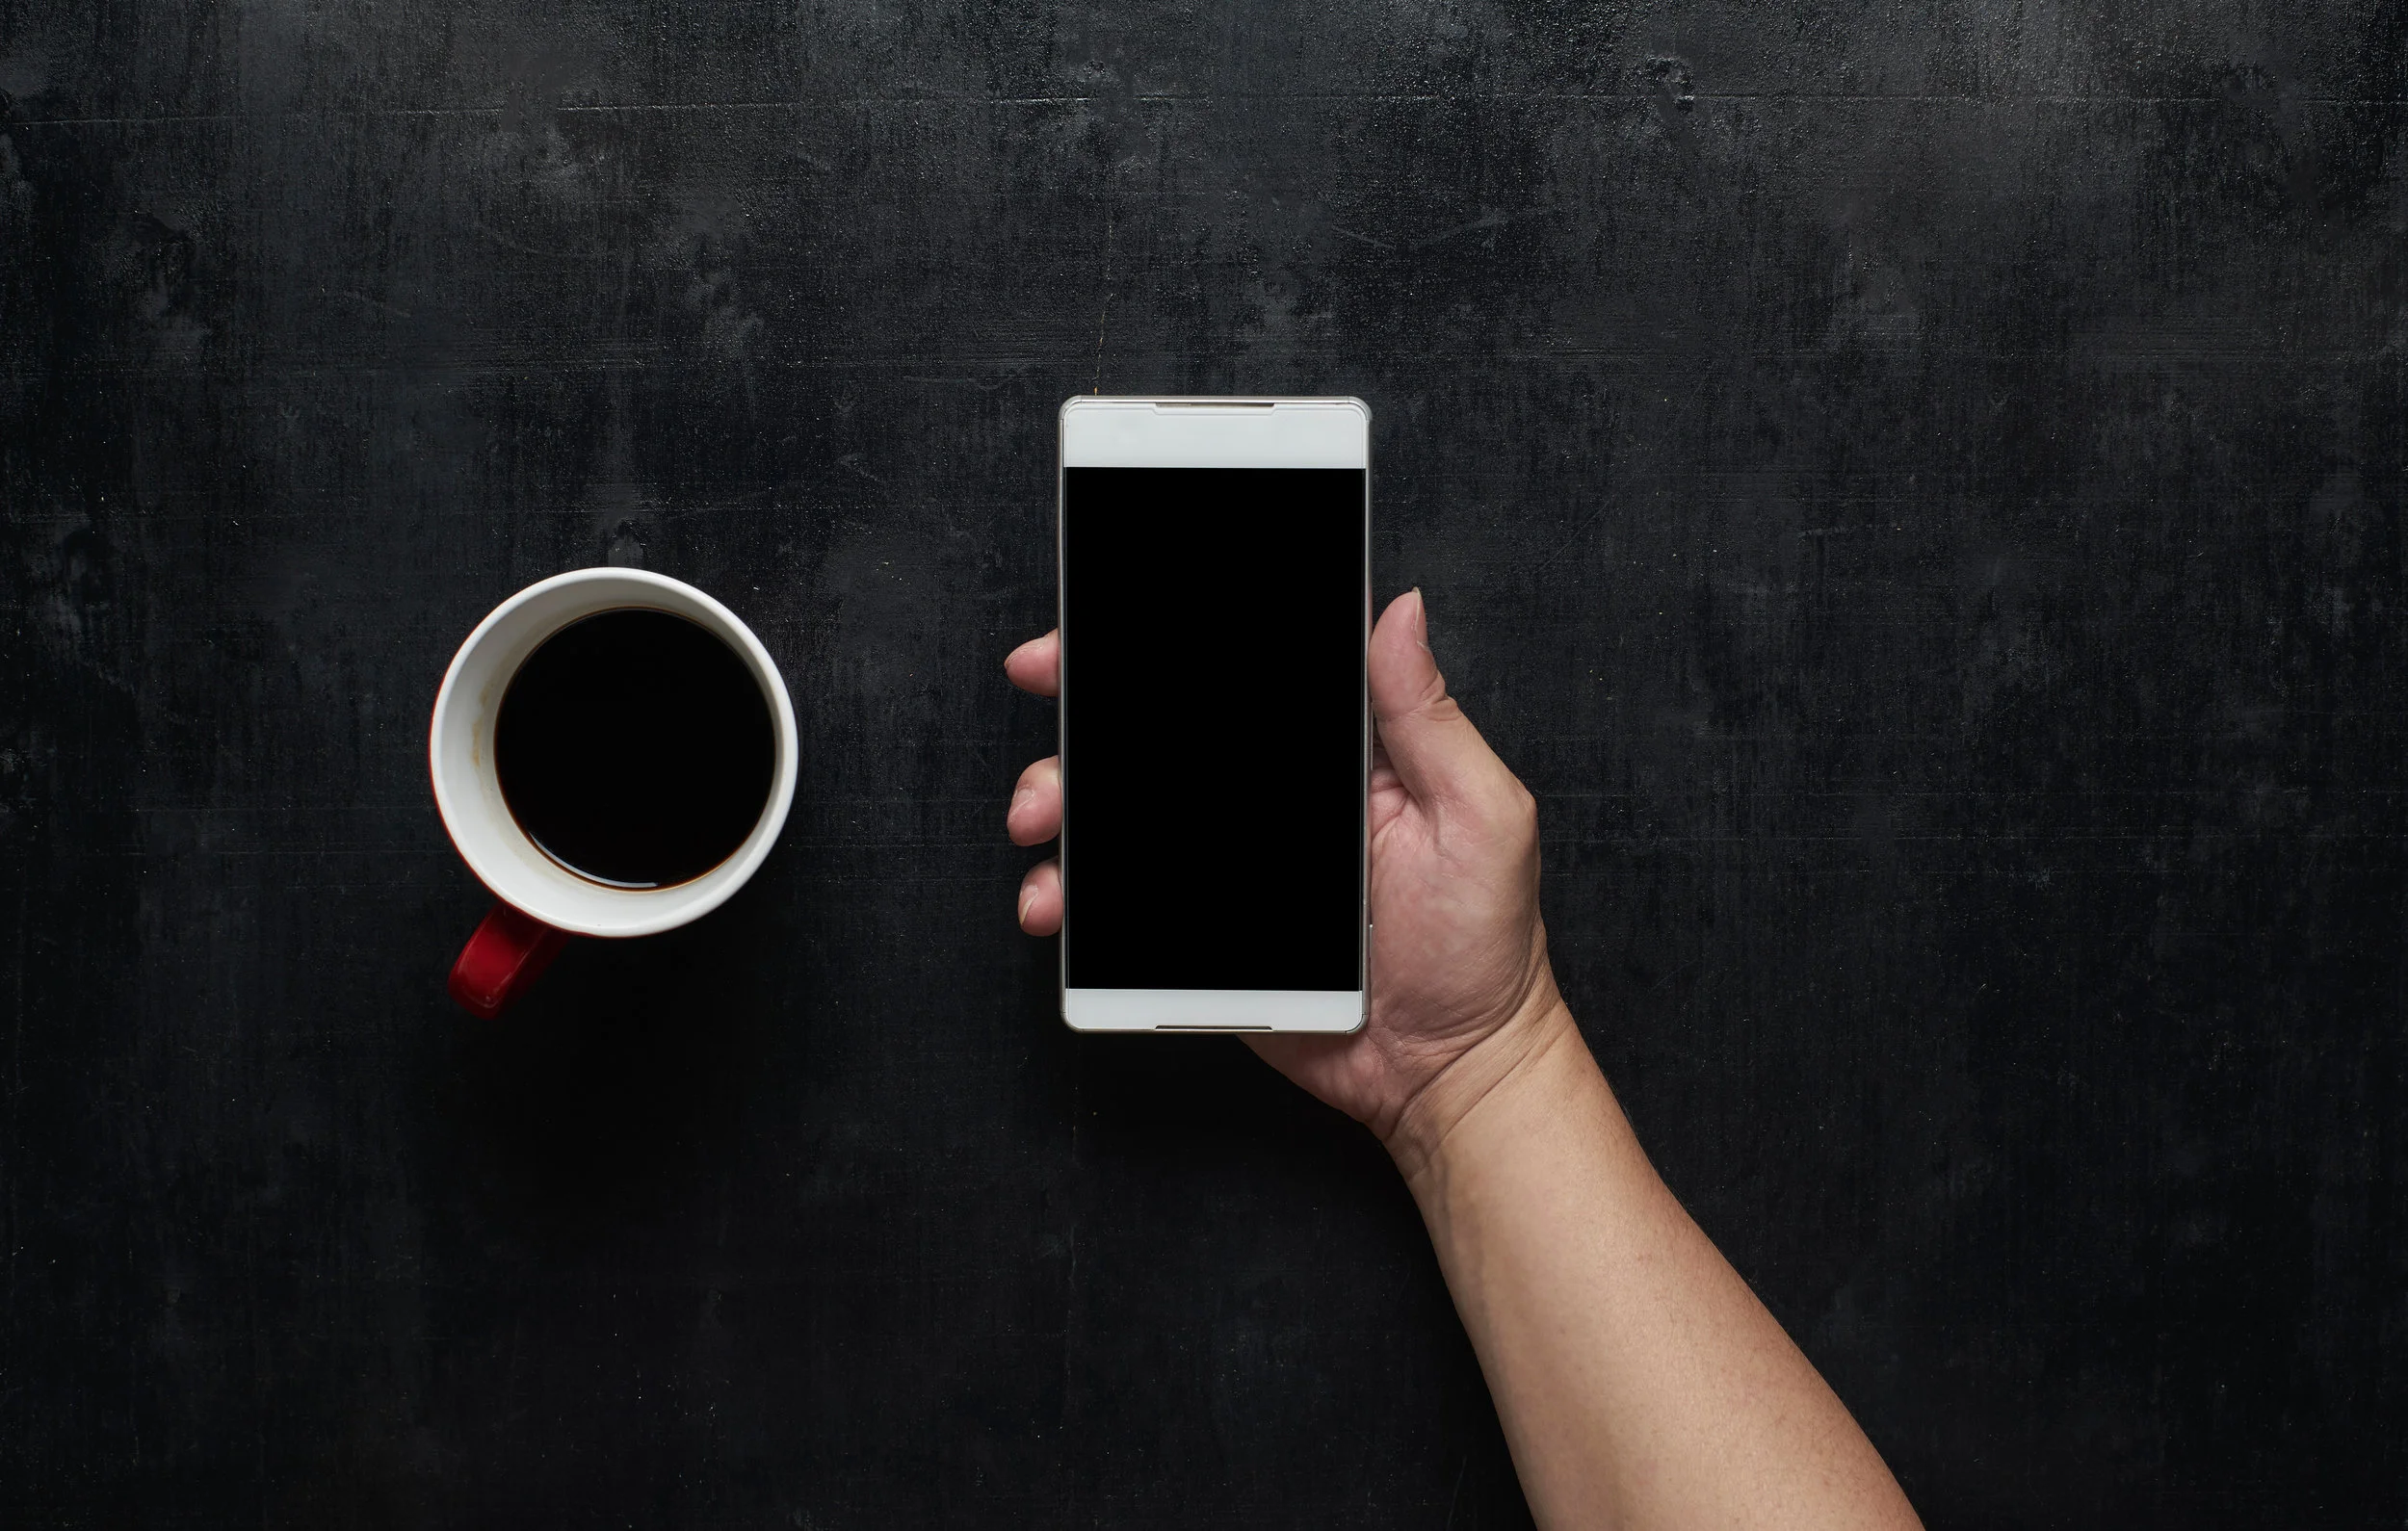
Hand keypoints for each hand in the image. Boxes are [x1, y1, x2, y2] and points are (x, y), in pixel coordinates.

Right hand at [1004, 590, 1572, 1158]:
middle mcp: (1270, 802)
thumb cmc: (1485, 947)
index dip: (1166, 642)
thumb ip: (1427, 717)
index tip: (1101, 627)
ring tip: (1041, 819)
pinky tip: (1056, 897)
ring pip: (1121, 815)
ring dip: (1063, 799)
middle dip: (1085, 711)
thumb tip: (1402, 611)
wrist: (1450, 1070)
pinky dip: (1071, 894)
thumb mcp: (1479, 814)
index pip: (1240, 675)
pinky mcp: (1198, 930)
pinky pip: (1121, 904)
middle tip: (1043, 686)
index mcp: (1332, 754)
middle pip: (1157, 736)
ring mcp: (1227, 864)